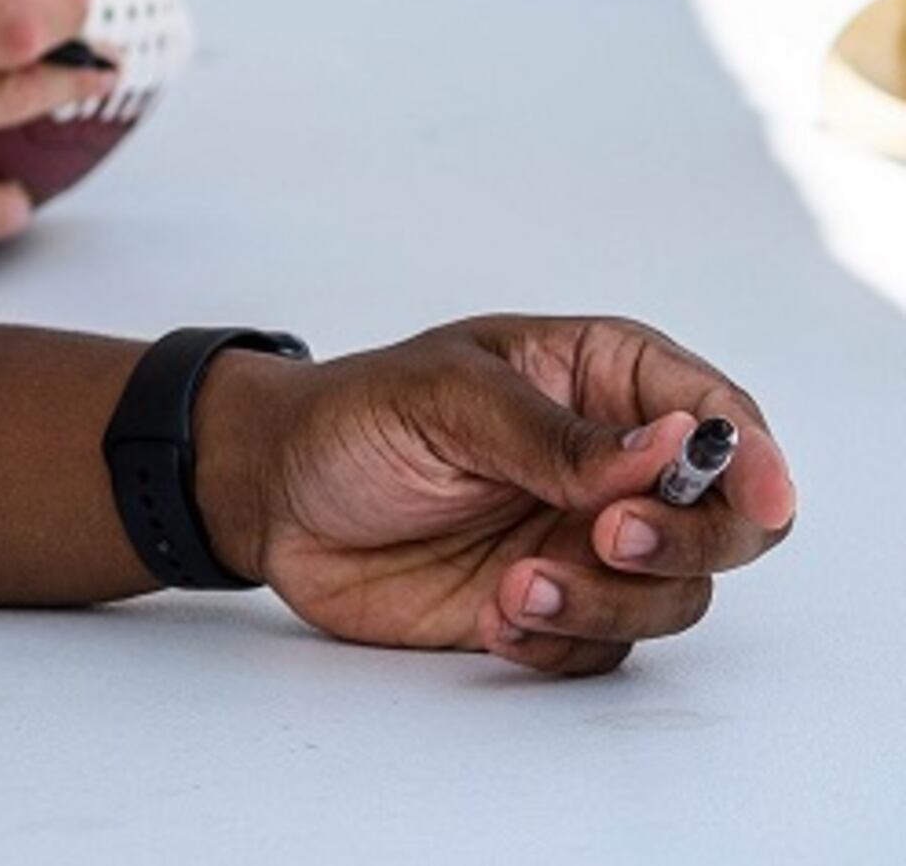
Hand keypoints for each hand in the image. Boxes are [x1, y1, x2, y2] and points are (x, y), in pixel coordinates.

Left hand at [197, 317, 798, 675]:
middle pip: (724, 522)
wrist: (272, 494)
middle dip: (686, 541)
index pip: (718, 418)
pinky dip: (560, 643)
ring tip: (517, 586)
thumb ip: (556, 434)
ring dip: (608, 602)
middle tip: (607, 537)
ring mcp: (586, 540)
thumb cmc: (353, 417)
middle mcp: (613, 467)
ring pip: (671, 595)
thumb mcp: (445, 398)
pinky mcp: (552, 606)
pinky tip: (495, 618)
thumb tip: (672, 449)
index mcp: (601, 380)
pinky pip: (603, 648)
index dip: (752, 459)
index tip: (755, 497)